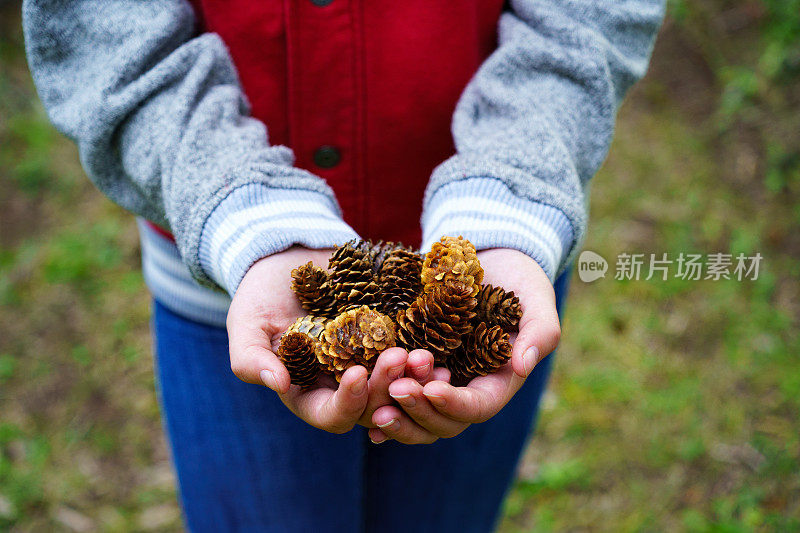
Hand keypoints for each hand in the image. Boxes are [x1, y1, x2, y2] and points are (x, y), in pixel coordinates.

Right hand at [227, 246, 407, 432]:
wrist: (290, 257)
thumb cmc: (261, 293)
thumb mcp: (247, 323)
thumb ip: (251, 358)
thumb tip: (276, 384)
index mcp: (309, 392)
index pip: (331, 414)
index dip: (347, 402)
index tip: (355, 373)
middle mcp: (343, 385)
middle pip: (373, 405)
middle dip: (387, 386)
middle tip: (400, 356)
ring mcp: (370, 364)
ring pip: (400, 387)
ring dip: (413, 377)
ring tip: (424, 356)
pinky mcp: (390, 341)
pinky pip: (413, 359)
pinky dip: (424, 358)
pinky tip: (436, 348)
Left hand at [368, 248, 560, 443]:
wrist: (489, 259)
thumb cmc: (519, 279)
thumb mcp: (536, 299)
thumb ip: (539, 333)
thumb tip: (522, 365)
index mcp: (497, 381)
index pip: (478, 407)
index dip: (455, 404)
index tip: (433, 389)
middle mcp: (465, 388)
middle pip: (444, 421)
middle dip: (419, 411)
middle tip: (395, 391)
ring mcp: (438, 380)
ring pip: (418, 417)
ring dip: (398, 417)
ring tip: (374, 408)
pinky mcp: (414, 366)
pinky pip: (397, 397)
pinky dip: (381, 406)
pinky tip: (363, 407)